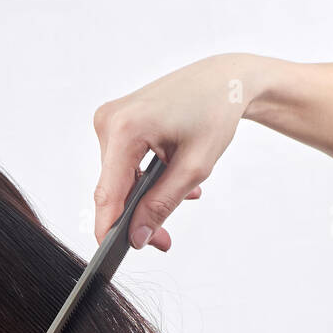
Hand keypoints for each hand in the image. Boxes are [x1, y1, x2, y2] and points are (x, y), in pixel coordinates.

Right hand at [93, 53, 254, 249]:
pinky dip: (144, 176)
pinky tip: (169, 177)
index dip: (108, 227)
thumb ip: (162, 205)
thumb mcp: (195, 167)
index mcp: (126, 127)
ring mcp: (109, 119)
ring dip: (144, 195)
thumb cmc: (215, 112)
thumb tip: (138, 237)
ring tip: (184, 195)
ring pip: (118, 177)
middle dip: (136, 215)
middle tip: (163, 240)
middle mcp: (109, 120)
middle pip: (113, 187)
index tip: (110, 254)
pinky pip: (122, 162)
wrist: (224, 78)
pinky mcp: (116, 121)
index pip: (108, 191)